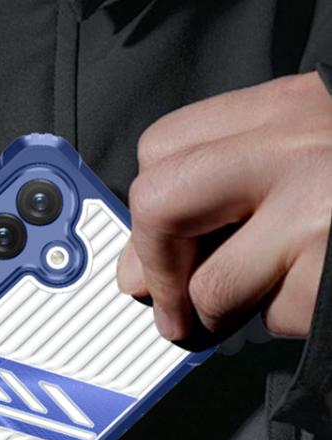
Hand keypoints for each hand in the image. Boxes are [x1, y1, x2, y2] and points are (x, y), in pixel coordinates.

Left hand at [116, 71, 331, 341]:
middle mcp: (299, 146)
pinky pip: (274, 317)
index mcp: (285, 108)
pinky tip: (318, 294)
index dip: (146, 213)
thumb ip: (221, 193)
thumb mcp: (304, 156)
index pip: (163, 148)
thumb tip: (137, 270)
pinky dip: (285, 321)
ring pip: (210, 284)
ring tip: (254, 304)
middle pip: (159, 202)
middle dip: (155, 267)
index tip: (155, 252)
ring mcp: (321, 210)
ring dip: (218, 315)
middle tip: (171, 304)